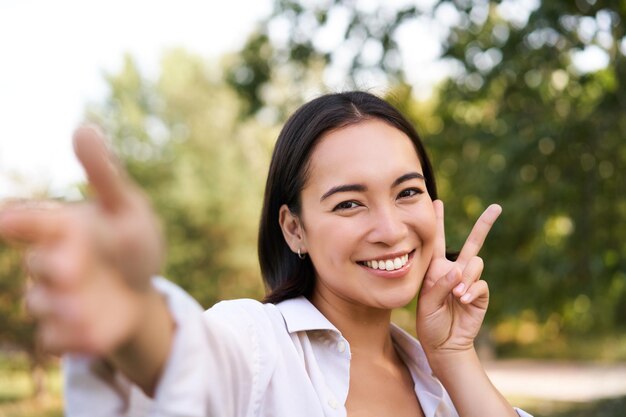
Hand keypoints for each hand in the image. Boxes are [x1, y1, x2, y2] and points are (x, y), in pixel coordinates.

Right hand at [0, 126, 164, 354]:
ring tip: (89, 308)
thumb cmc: (131, 240)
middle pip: (40, 266)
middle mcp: (51, 263)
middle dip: (54, 268)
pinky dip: (72, 340)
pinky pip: (57, 339)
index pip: (29, 221)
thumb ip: (104, 174)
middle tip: (74, 270)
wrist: (143, 286)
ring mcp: (56, 298)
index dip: (17, 221)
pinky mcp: (66, 329)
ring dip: (63, 308)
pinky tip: (96, 337)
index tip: (8, 221)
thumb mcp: (126, 206)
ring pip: (43, 305)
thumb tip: (83, 127)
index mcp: (62, 228)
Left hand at [416, 200, 500, 356]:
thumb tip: (460, 270)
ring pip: (475, 263)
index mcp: (437, 268)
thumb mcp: (427, 302)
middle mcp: (455, 270)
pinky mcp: (480, 294)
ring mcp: (470, 281)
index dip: (439, 221)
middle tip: (496, 207)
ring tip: (456, 295)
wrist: (444, 343)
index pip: (437, 241)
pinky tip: (463, 300)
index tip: (437, 201)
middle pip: (473, 243)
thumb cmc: (430, 321)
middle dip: (484, 225)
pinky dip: (471, 290)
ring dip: (465, 278)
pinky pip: (480, 283)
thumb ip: (440, 284)